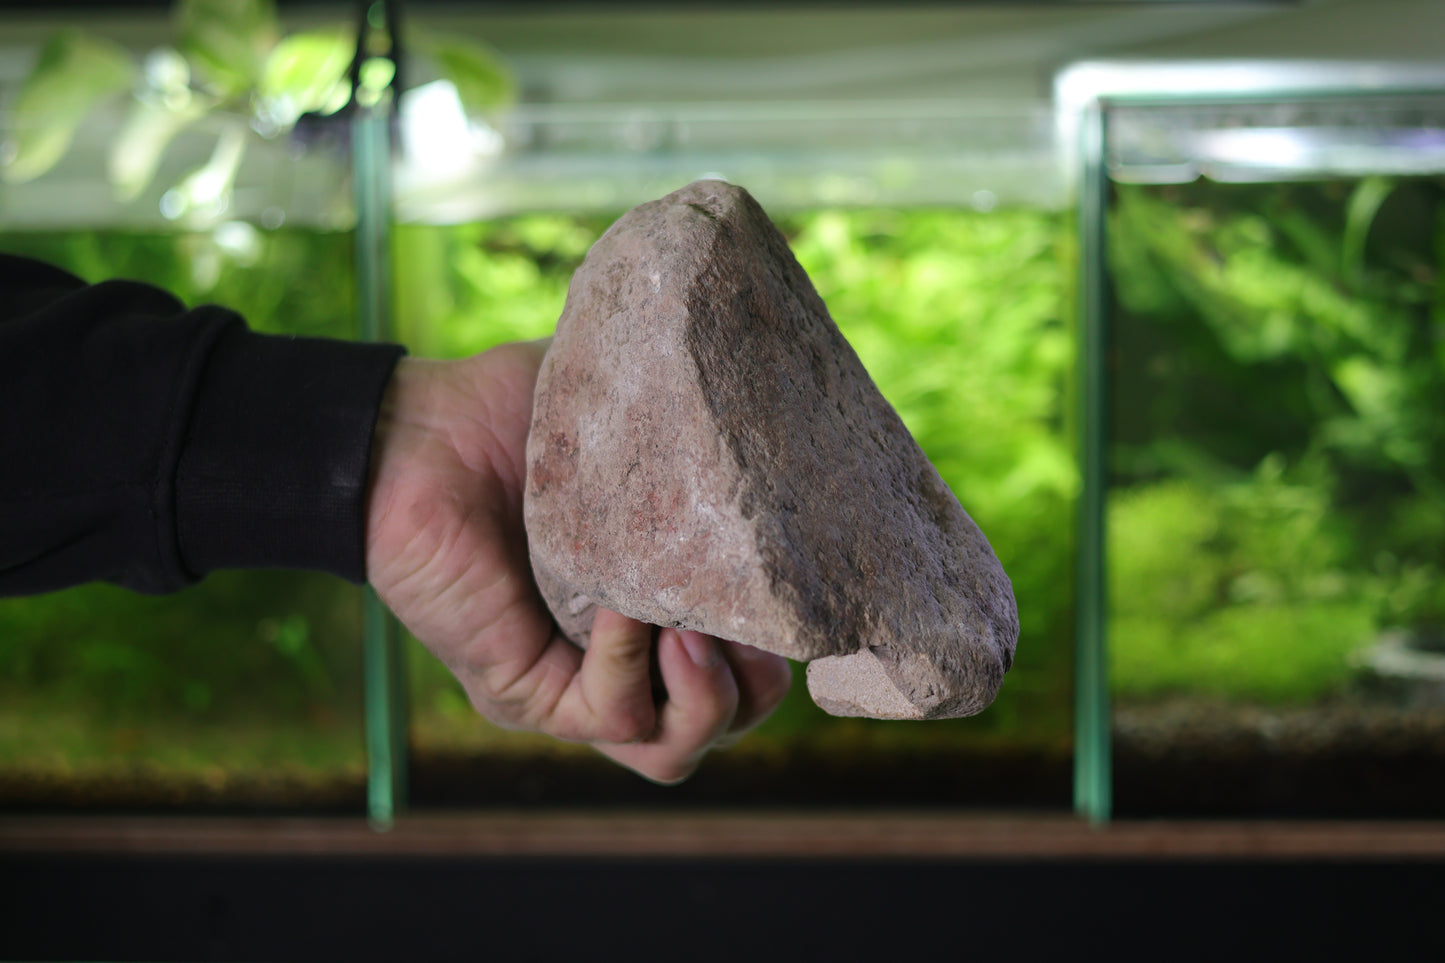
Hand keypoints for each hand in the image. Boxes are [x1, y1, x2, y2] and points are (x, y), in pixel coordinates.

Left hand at [364, 343, 792, 783]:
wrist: (416, 430)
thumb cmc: (512, 417)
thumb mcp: (622, 425)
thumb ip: (685, 433)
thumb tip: (765, 408)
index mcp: (651, 606)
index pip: (742, 668)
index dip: (775, 647)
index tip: (783, 590)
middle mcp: (618, 656)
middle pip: (720, 724)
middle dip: (754, 689)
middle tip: (748, 625)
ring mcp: (572, 682)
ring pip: (671, 752)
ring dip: (706, 700)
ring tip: (695, 634)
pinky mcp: (524, 693)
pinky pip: (609, 717)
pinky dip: (629, 666)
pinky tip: (624, 607)